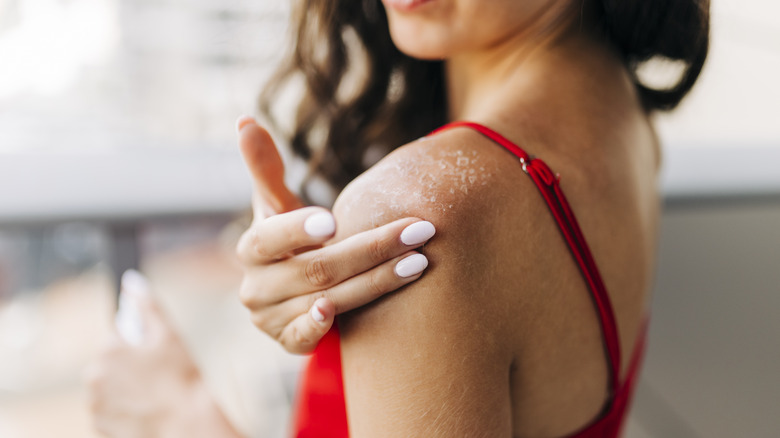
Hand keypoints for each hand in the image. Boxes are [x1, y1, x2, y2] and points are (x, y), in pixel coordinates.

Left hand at [86, 271, 240, 437]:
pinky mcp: (98, 425)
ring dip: (127, 388)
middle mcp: (94, 376)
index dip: (140, 346)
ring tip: (154, 394)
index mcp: (108, 350)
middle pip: (111, 363)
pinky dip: (124, 408)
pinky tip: (146, 409)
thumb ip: (147, 305)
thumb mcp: (169, 335)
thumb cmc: (181, 378)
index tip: (156, 357)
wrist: (187, 425)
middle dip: (130, 367)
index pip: (118, 338)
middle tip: (158, 376)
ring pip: (111, 387)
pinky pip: (110, 409)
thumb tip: (131, 281)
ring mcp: (95, 403)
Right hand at [235, 117, 435, 353]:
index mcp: (252, 248)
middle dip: (373, 248)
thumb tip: (245, 120)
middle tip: (419, 229)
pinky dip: (323, 326)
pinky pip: (306, 338)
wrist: (293, 293)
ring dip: (378, 281)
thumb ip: (266, 168)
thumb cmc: (293, 241)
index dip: (298, 228)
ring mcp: (270, 318)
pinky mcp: (288, 342)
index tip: (333, 220)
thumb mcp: (279, 206)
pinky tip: (348, 314)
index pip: (270, 237)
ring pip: (329, 299)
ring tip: (420, 260)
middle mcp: (255, 286)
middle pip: (317, 268)